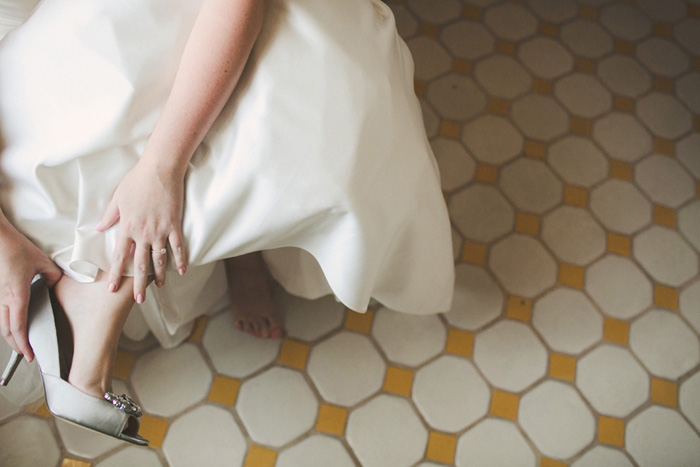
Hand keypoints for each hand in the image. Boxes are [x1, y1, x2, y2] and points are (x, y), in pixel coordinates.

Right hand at [0, 222, 61, 361]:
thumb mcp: (43, 262)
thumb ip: (52, 277)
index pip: (19, 327)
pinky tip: (14, 325)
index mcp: (16, 294)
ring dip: (11, 336)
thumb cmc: (16, 248)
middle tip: (27, 354)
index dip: (24, 344)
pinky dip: (7, 323)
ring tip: (21, 343)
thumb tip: (54, 285)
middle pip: (7, 331)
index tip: (30, 355)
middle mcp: (4, 298)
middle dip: (17, 346)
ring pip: (1, 323)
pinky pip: (1, 313)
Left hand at [96, 160, 186, 302]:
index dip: (116, 274)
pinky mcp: (174, 225)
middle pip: (140, 264)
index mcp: (127, 227)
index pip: (120, 256)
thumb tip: (99, 229)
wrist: (160, 169)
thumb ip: (109, 216)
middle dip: (138, 284)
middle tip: (139, 300)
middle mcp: (143, 233)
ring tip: (158, 287)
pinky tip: (181, 271)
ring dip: (159, 276)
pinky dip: (180, 260)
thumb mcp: (117, 198)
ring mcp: (160, 231)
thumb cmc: (137, 181)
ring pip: (160, 259)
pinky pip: (178, 247)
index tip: (112, 289)